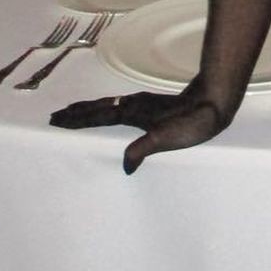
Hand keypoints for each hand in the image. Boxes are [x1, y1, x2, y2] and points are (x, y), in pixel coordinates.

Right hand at [46, 78, 239, 171]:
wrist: (214, 103)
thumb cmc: (191, 123)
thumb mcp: (165, 140)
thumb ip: (141, 150)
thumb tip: (125, 167)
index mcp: (131, 113)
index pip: (96, 116)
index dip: (77, 119)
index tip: (57, 120)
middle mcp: (133, 105)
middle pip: (97, 108)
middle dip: (76, 113)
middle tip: (56, 116)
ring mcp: (142, 105)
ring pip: (108, 106)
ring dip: (89, 110)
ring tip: (75, 113)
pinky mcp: (151, 107)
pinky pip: (119, 107)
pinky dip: (106, 109)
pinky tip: (111, 112)